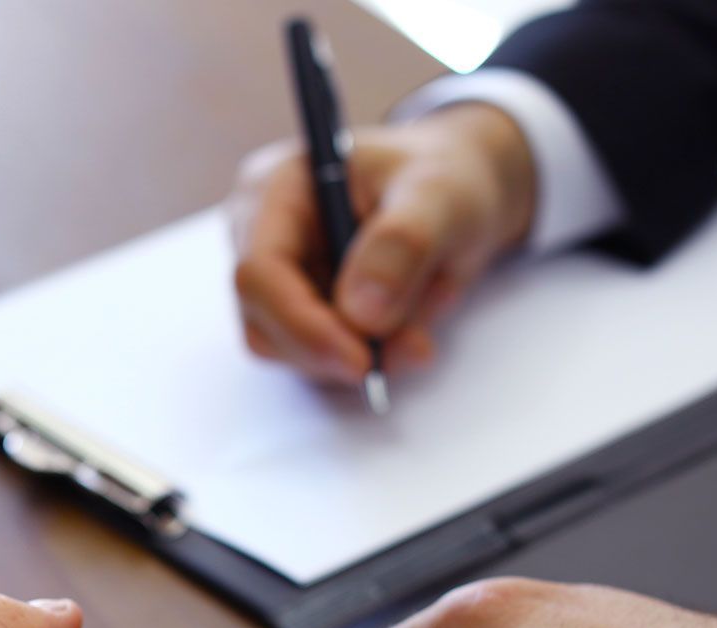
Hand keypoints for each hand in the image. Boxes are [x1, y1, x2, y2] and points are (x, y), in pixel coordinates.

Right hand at [228, 101, 536, 384]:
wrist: (458, 197)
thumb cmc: (443, 178)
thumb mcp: (441, 194)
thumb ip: (403, 243)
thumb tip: (361, 314)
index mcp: (275, 191)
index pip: (258, 273)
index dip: (301, 324)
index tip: (360, 360)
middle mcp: (263, 239)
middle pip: (265, 323)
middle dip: (336, 348)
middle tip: (410, 350)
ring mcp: (281, 282)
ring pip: (296, 351)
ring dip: (364, 352)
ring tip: (425, 318)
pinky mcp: (307, 315)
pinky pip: (327, 359)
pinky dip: (375, 353)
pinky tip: (413, 321)